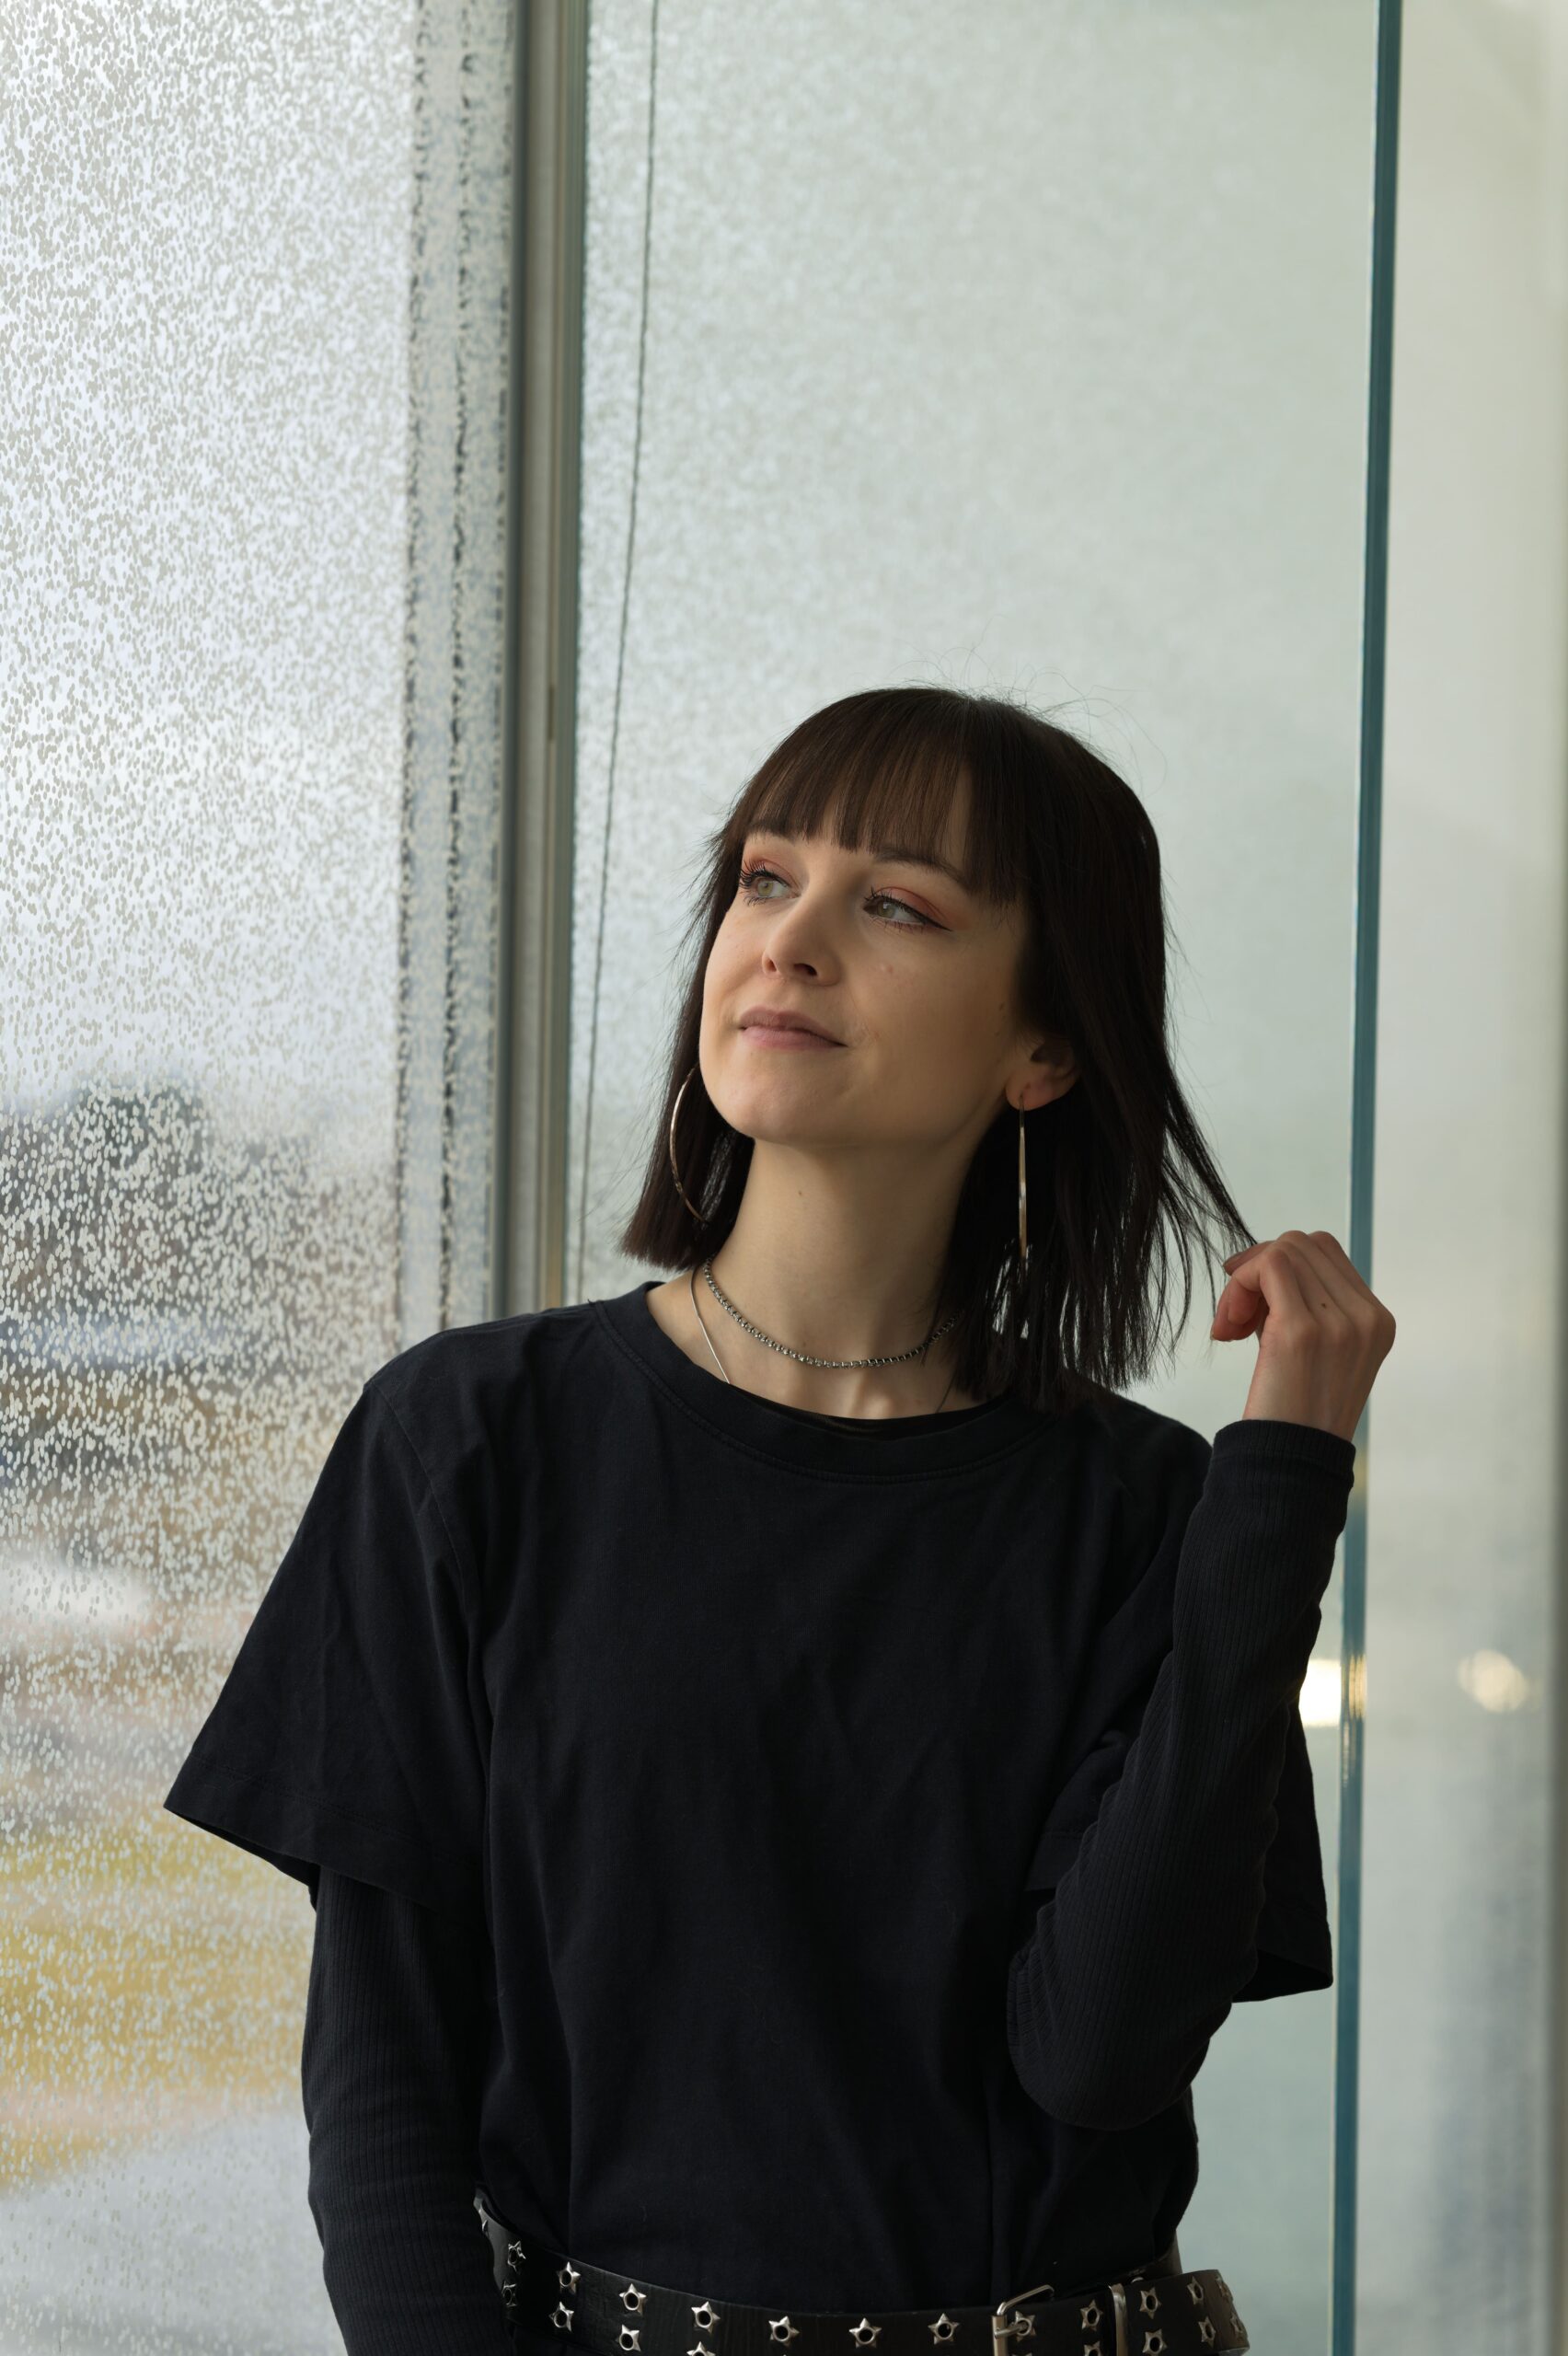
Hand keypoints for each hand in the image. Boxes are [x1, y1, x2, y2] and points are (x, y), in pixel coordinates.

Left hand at [1209, 1230, 1394, 1442]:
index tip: (1254, 1306)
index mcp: (1377, 1320)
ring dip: (1243, 1281)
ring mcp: (1339, 1322)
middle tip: (1237, 1319)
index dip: (1280, 1265)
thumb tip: (1262, 1261)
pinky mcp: (1303, 1330)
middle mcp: (1366, 1317)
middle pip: (1301, 1244)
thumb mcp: (1319, 1351)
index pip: (1324, 1251)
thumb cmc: (1295, 1411)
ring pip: (1282, 1250)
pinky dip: (1238, 1285)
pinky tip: (1228, 1328)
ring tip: (1231, 1328)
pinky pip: (1268, 1265)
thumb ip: (1307, 1304)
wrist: (1291, 1463)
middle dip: (1258, 1271)